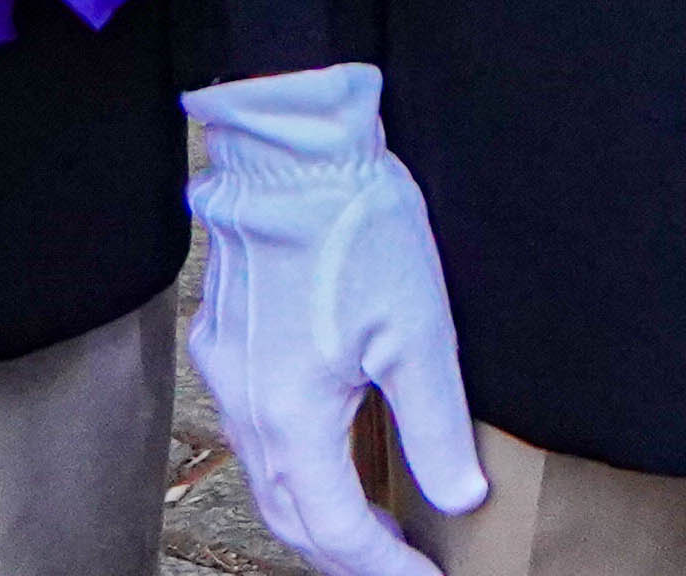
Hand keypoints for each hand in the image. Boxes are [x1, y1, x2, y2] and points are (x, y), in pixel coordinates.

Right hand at [184, 64, 490, 575]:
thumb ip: (437, 426)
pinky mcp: (225, 343)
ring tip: (374, 524)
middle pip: (291, 516)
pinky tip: (328, 451)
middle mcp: (248, 408)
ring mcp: (227, 375)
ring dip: (316, 512)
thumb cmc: (355, 229)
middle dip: (346, 552)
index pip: (336, 528)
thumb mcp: (418, 333)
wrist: (292, 150)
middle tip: (401, 563)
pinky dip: (293, 464)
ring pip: (268, 476)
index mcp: (292, 418)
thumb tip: (461, 496)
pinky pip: (254, 431)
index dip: (383, 567)